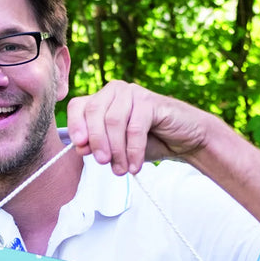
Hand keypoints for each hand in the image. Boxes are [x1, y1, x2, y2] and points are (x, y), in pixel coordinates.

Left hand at [66, 80, 209, 174]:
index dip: (75, 125)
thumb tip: (80, 147)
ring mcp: (133, 93)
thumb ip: (97, 146)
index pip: (78, 106)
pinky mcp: (151, 101)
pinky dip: (133, 150)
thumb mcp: (116, 148)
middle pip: (93, 112)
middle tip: (103, 163)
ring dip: (116, 150)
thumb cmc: (148, 142)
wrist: (184, 140)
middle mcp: (115, 91)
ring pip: (113, 121)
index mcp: (102, 99)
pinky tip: (135, 166)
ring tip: (121, 169)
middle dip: (96, 141)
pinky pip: (135, 128)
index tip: (79, 146)